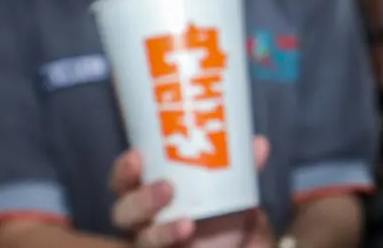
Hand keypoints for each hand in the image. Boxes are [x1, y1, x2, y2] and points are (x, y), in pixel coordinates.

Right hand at [110, 136, 274, 247]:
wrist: (236, 245)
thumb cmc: (221, 211)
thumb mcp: (231, 188)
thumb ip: (242, 168)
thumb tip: (258, 143)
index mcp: (149, 191)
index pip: (124, 180)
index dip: (124, 169)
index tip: (136, 155)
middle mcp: (145, 220)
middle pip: (124, 211)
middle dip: (141, 199)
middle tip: (167, 187)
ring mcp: (152, 242)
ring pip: (142, 239)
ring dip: (161, 231)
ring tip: (187, 224)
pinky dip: (172, 241)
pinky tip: (189, 232)